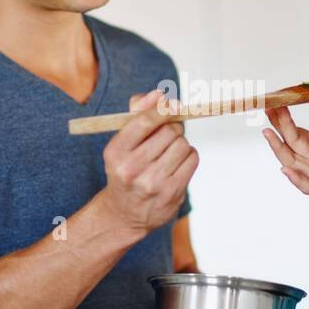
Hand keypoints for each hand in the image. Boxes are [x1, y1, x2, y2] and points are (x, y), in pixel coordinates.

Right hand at [98, 89, 197, 233]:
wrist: (124, 213)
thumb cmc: (126, 169)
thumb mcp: (122, 142)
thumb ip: (138, 113)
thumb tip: (160, 94)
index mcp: (115, 152)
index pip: (144, 121)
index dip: (162, 109)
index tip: (172, 105)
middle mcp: (131, 169)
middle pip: (169, 131)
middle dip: (172, 128)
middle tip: (167, 135)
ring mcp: (153, 184)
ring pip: (182, 144)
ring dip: (180, 143)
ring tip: (169, 152)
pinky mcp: (172, 193)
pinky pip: (192, 159)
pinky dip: (188, 156)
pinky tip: (177, 163)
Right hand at [262, 95, 308, 225]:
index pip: (297, 131)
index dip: (285, 117)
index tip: (276, 100)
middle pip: (291, 142)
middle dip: (279, 125)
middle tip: (269, 107)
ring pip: (293, 162)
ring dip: (279, 149)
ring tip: (268, 133)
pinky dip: (297, 179)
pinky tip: (286, 170)